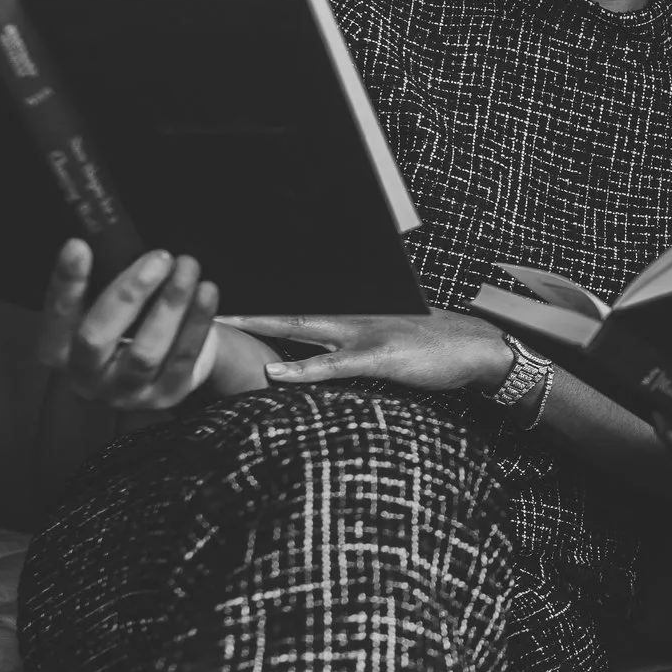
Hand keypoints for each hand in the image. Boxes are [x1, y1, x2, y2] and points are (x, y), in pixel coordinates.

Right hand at [38, 240, 227, 410]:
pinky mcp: (166, 396)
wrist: (158, 371)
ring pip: (146, 351)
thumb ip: (101, 282)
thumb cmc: (124, 326)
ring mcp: (127, 392)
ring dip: (170, 304)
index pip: (56, 319)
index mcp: (60, 353)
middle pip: (97, 338)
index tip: (78, 246)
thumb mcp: (101, 308)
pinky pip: (183, 357)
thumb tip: (106, 233)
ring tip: (187, 266)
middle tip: (158, 257)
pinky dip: (197, 322)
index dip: (65, 284)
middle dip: (128, 294)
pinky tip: (207, 291)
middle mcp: (87, 378)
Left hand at [222, 308, 513, 393]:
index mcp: (348, 314)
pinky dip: (302, 369)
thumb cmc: (431, 348)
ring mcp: (363, 334)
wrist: (475, 347)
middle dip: (241, 304)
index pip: (293, 306)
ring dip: (258, 325)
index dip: (255, 302)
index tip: (216, 297)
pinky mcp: (379, 357)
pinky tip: (275, 374)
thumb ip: (348, 346)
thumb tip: (314, 356)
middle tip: (196, 296)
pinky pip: (333, 364)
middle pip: (284, 308)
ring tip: (219, 324)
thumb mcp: (384, 342)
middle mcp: (349, 316)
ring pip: (299, 327)